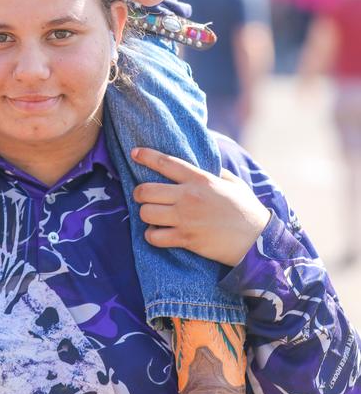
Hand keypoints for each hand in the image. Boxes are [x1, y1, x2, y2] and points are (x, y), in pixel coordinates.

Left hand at [132, 147, 270, 265]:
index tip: (134, 153)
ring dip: (146, 215)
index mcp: (201, 179)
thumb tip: (205, 161)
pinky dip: (152, 235)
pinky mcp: (186, 239)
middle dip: (139, 193)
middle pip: (145, 190)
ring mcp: (185, 219)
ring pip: (146, 213)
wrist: (258, 241)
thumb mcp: (233, 183)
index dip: (146, 156)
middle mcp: (189, 197)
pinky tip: (159, 233)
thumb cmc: (247, 210)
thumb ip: (216, 171)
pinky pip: (154, 237)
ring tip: (154, 216)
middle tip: (144, 197)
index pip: (166, 163)